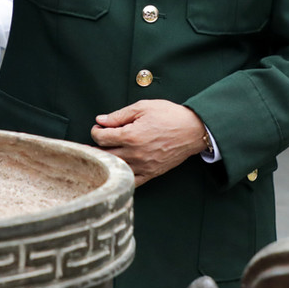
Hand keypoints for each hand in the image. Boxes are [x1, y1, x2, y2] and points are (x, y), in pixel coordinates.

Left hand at [90, 100, 207, 186]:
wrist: (192, 130)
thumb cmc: (170, 116)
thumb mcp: (143, 107)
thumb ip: (119, 115)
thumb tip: (101, 120)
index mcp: (131, 136)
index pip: (101, 138)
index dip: (96, 131)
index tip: (99, 127)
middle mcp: (135, 153)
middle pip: (105, 154)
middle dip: (97, 145)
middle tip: (99, 139)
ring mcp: (143, 166)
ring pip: (116, 167)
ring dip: (107, 160)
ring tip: (104, 152)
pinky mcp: (151, 173)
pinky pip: (131, 180)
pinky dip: (122, 174)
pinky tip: (119, 167)